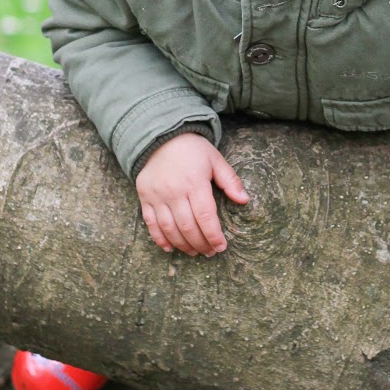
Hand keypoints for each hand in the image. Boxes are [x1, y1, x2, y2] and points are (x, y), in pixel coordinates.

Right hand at [135, 133, 248, 255]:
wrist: (160, 137)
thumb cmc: (192, 149)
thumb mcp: (215, 160)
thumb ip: (230, 180)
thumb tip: (245, 200)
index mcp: (194, 182)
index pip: (205, 216)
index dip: (214, 235)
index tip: (221, 246)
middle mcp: (174, 191)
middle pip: (188, 227)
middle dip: (201, 244)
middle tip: (210, 252)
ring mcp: (157, 195)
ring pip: (169, 229)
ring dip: (183, 245)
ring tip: (194, 252)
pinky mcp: (144, 197)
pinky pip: (151, 223)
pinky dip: (160, 239)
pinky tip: (170, 248)